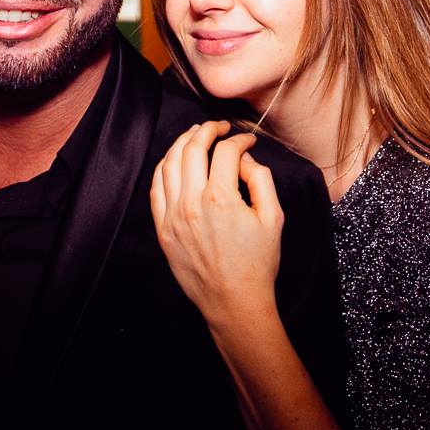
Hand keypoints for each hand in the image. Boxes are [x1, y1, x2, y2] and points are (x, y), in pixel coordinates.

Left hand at [150, 121, 284, 330]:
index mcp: (221, 198)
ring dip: (181, 143)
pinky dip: (164, 168)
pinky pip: (156, 188)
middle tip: (218, 126)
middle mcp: (192, 203)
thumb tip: (244, 158)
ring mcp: (172, 217)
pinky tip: (174, 161)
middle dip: (206, 130)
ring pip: (168, 163)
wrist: (234, 302)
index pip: (225, 151)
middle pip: (192, 148)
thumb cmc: (258, 263)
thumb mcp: (273, 218)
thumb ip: (261, 179)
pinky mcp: (163, 230)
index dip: (239, 139)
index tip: (247, 140)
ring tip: (195, 136)